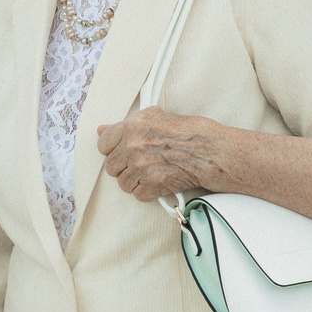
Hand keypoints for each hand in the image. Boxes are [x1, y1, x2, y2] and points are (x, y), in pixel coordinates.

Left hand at [96, 107, 229, 202]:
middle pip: (111, 167)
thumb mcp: (154, 117)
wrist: (210, 151)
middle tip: (140, 164)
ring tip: (151, 174)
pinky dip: (148, 192)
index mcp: (131, 127)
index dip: (113, 150)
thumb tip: (101, 130)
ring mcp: (142, 167)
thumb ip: (124, 125)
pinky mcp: (153, 184)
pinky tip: (158, 183)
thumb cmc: (187, 131)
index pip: (103, 144)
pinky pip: (138, 195)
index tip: (123, 152)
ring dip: (136, 181)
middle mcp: (133, 147)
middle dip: (124, 167)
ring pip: (123, 183)